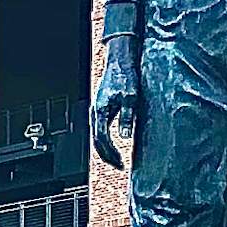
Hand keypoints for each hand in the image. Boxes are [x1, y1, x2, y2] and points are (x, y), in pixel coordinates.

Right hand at [90, 36, 143, 172]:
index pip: (102, 139)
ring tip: (117, 160)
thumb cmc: (126, 76)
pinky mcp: (101, 109)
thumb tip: (125, 136)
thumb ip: (127, 117)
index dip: (111, 153)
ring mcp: (97, 111)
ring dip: (106, 150)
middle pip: (96, 141)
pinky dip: (105, 141)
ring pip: (96, 136)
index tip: (121, 163)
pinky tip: (114, 145)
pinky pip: (100, 130)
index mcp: (100, 111)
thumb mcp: (131, 98)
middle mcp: (95, 112)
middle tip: (119, 166)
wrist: (120, 61)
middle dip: (107, 156)